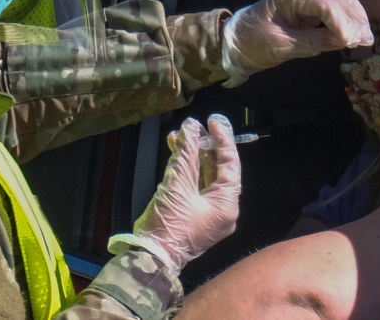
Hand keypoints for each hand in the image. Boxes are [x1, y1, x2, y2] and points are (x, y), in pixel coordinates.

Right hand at [108, 115, 240, 274]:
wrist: (150, 258)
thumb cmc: (168, 226)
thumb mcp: (177, 185)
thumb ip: (185, 153)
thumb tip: (191, 127)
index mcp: (226, 204)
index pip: (230, 163)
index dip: (222, 139)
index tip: (212, 121)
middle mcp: (222, 210)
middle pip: (217, 170)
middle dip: (203, 147)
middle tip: (193, 127)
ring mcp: (208, 215)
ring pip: (204, 178)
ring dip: (192, 157)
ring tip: (178, 137)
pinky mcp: (194, 217)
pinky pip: (194, 188)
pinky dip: (185, 172)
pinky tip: (175, 155)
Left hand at [222, 0, 372, 85]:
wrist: (237, 40)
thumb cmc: (254, 42)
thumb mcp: (282, 47)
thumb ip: (314, 41)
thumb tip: (345, 40)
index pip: (323, 3)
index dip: (341, 22)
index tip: (351, 41)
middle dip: (354, 19)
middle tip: (365, 42)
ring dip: (355, 17)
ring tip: (365, 39)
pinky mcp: (311, 2)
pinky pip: (336, 5)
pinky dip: (348, 17)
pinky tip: (357, 33)